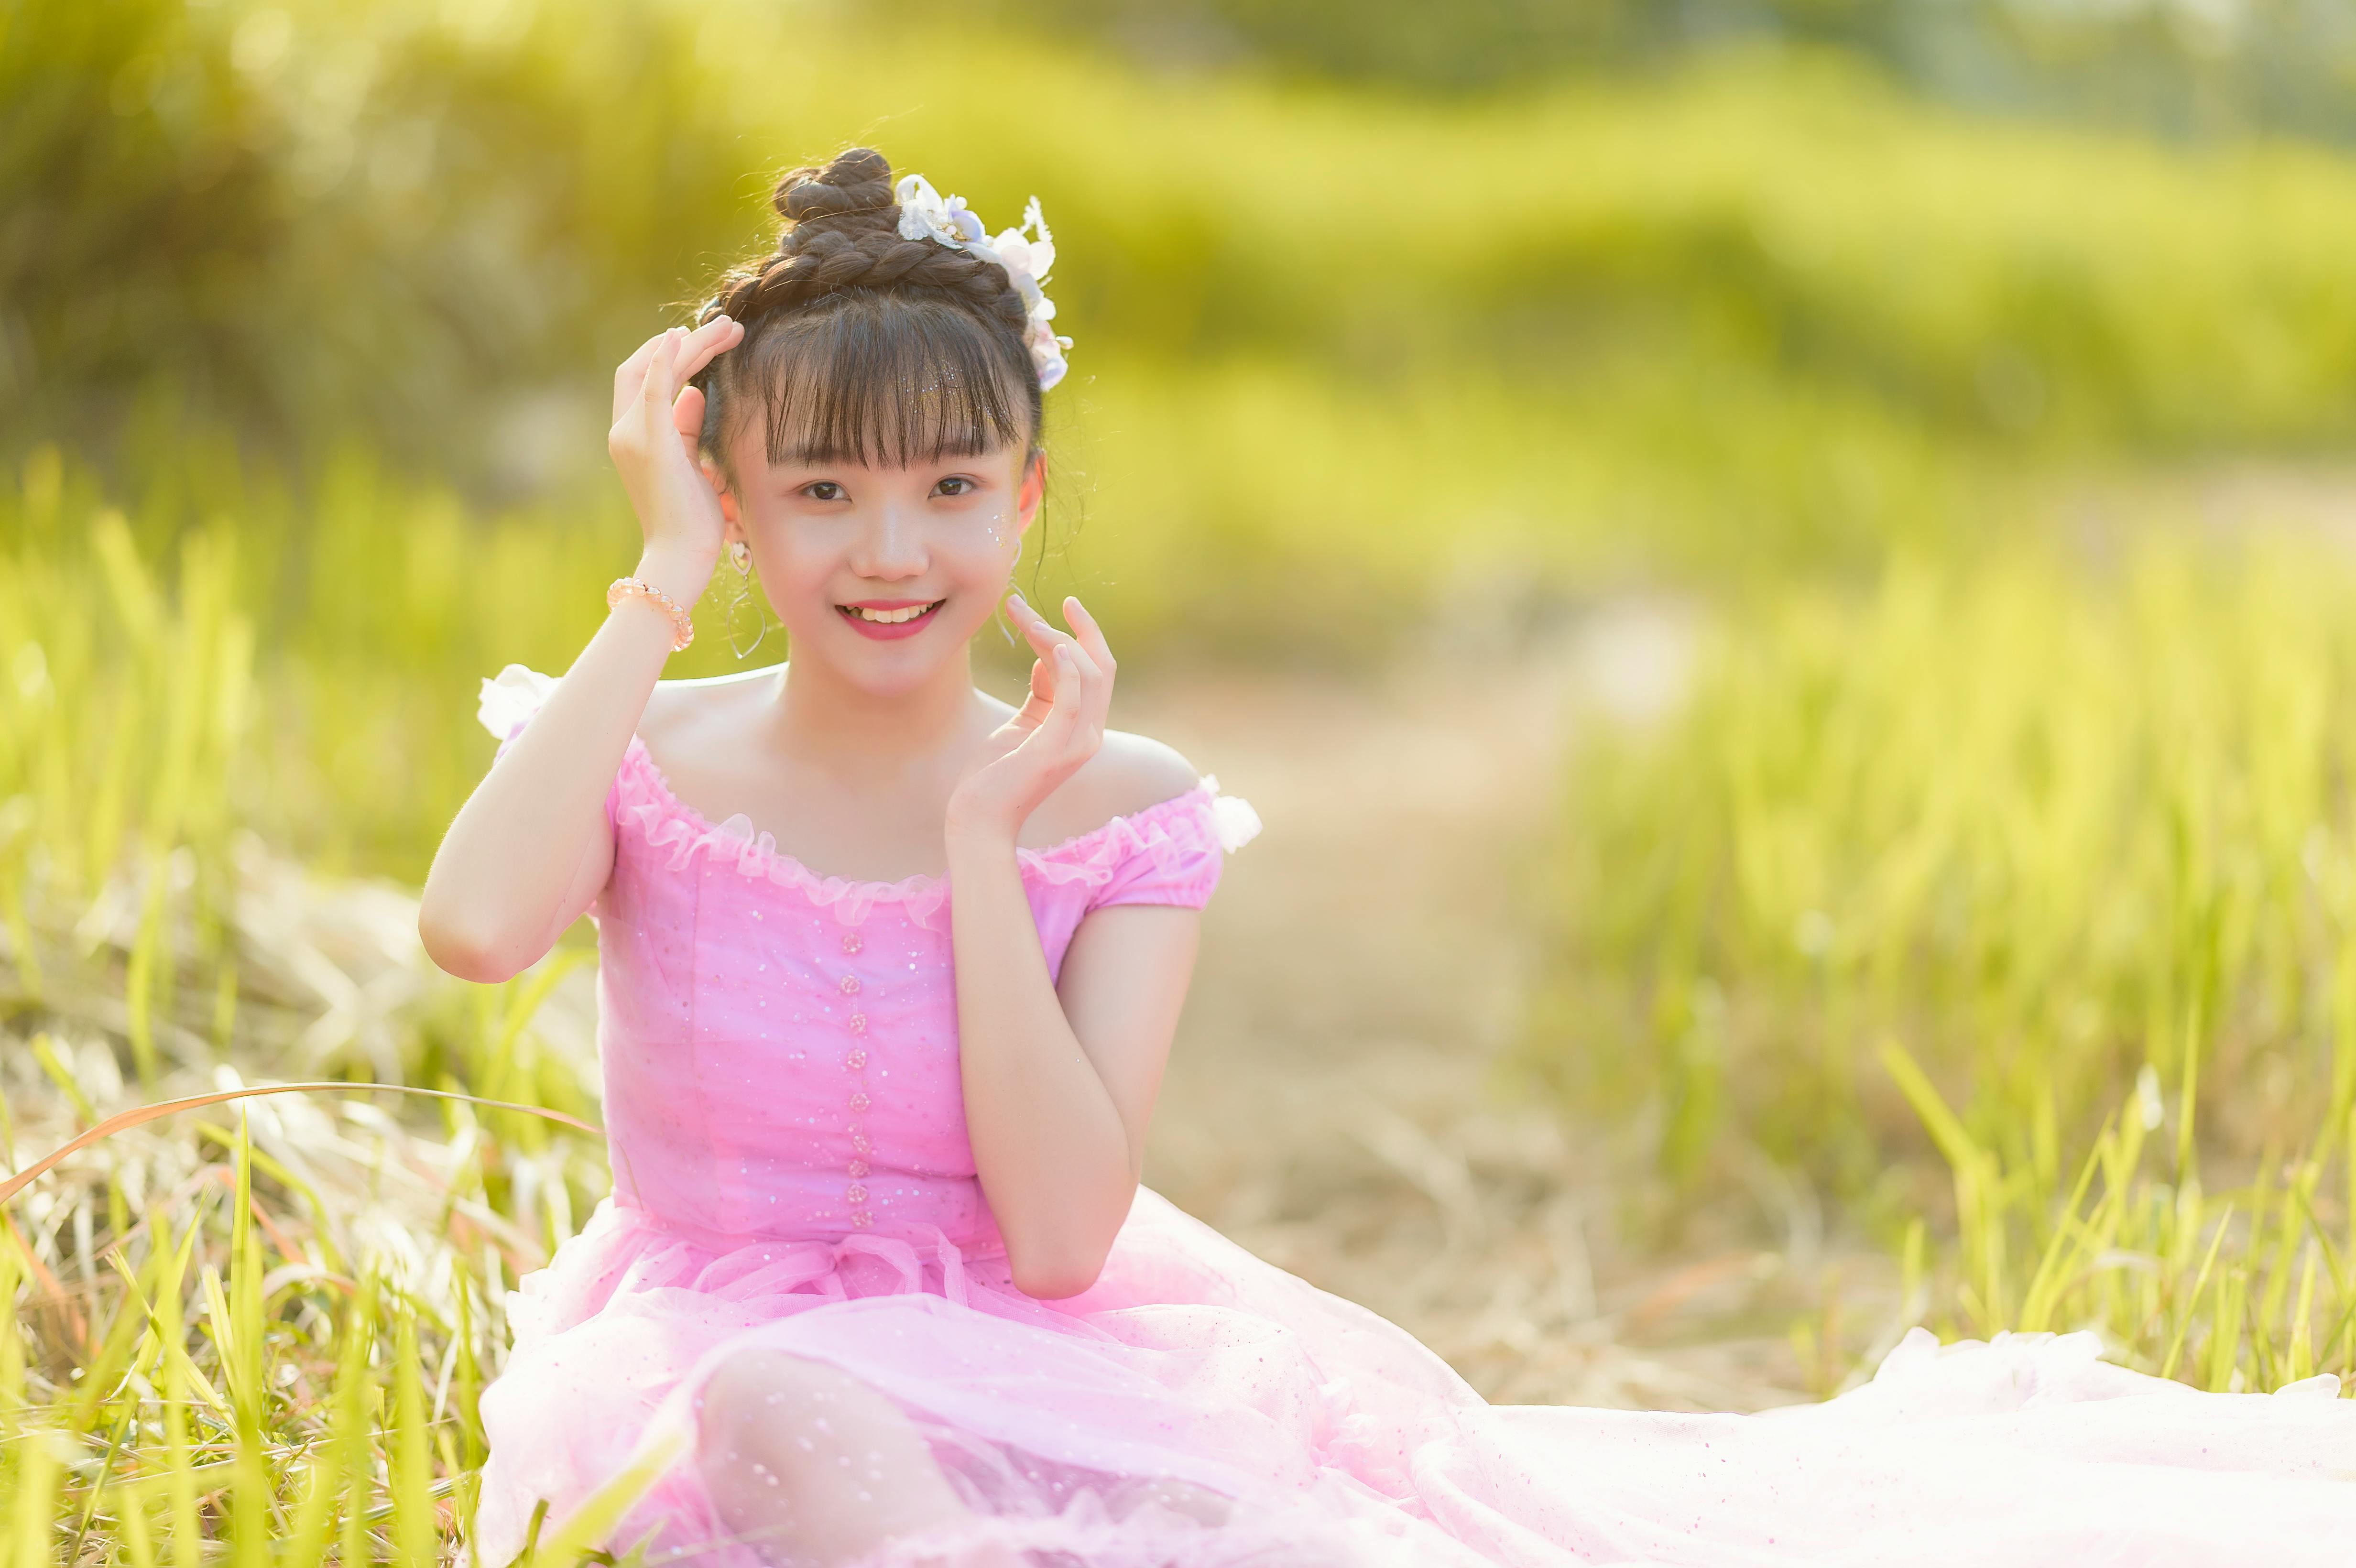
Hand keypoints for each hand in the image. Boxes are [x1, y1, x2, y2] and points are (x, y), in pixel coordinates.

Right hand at [607, 316, 744, 572]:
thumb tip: (695, 393)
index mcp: (634, 438)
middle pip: (644, 366)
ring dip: (692, 344)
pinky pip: (654, 388)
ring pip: (655, 370)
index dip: (670, 354)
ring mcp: (632, 435)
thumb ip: (687, 428)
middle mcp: (625, 431)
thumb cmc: (693, 522)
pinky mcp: (650, 441)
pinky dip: (667, 359)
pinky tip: (683, 335)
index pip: (643, 380)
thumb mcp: (693, 466)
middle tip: (727, 326)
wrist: (681, 556)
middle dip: (685, 342)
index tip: (704, 339)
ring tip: (728, 328)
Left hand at [947, 594, 1115, 844]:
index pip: (1099, 670)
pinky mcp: (1056, 749)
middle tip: (1029, 605)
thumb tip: (1047, 654)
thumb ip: (1042, 693)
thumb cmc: (994, 774)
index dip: (1086, 634)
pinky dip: (1066, 668)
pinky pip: (1073, 698)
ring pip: (1088, 674)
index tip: (1065, 604)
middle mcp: (1090, 734)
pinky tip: (1049, 644)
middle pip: (1101, 666)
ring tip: (1023, 618)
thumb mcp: (1023, 724)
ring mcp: (1077, 743)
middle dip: (1076, 628)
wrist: (979, 819)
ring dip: (1055, 638)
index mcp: (1083, 727)